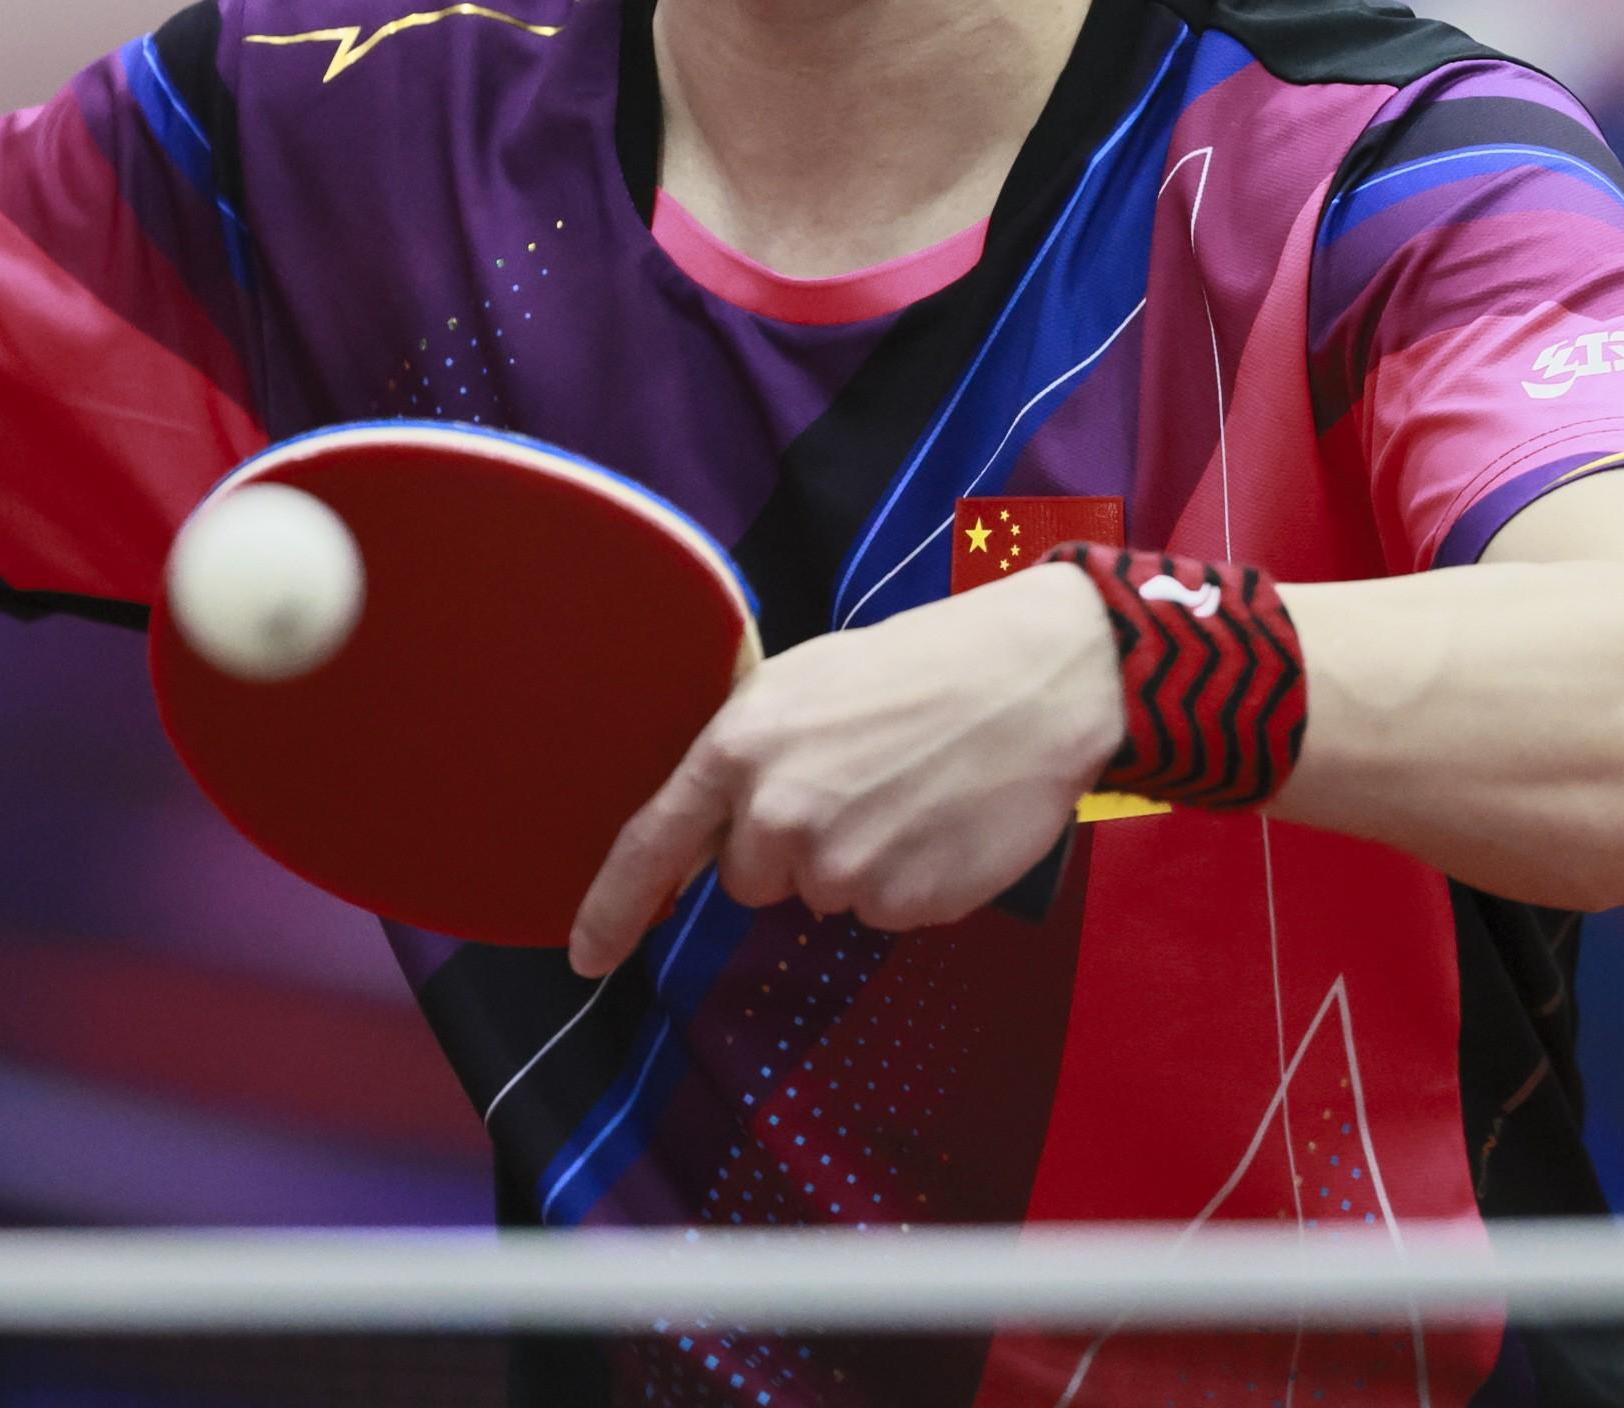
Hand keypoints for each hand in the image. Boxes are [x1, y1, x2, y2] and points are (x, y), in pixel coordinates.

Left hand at [565, 565, 1123, 978]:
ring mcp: (844, 866)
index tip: (586, 956)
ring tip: (911, 791)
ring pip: (823, 894)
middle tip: (857, 781)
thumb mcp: (807, 683)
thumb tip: (714, 823)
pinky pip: (885, 910)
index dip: (612, 908)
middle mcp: (779, 815)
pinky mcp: (905, 903)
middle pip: (751, 879)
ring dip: (857, 859)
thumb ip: (748, 754)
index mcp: (741, 747)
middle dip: (791, 846)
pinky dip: (910, 879)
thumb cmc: (921, 667)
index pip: (651, 844)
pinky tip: (942, 820)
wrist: (1038, 679)